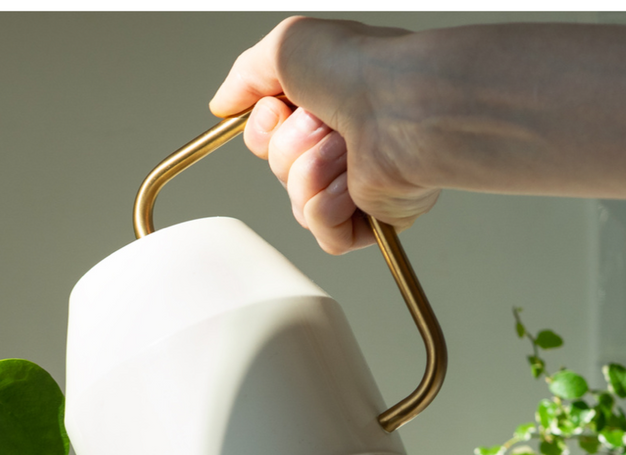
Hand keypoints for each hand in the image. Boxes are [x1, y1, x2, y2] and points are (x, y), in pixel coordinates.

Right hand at [209, 17, 439, 254]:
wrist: (402, 108)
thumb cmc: (361, 70)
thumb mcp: (285, 47)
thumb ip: (247, 73)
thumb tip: (223, 103)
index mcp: (327, 102)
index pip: (268, 135)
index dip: (264, 126)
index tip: (279, 109)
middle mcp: (344, 139)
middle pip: (281, 168)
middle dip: (292, 148)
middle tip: (325, 124)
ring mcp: (359, 180)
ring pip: (300, 203)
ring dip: (311, 175)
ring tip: (344, 149)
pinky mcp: (373, 218)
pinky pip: (326, 236)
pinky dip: (329, 210)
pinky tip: (352, 182)